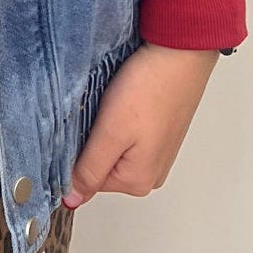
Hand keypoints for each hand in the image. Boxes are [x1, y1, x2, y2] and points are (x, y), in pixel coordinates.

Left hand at [62, 43, 219, 207]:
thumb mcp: (111, 133)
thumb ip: (89, 170)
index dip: (77, 150)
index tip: (84, 124)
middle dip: (93, 138)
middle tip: (101, 111)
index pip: (86, 178)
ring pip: (114, 146)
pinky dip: (120, 117)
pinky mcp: (159, 132)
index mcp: (137, 182)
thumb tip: (71, 200)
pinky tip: (125, 100)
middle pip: (101, 164)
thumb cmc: (150, 88)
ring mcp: (157, 152)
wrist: (180, 52)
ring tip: (116, 103)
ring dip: (107, 126)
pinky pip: (128, 133)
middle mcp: (151, 173)